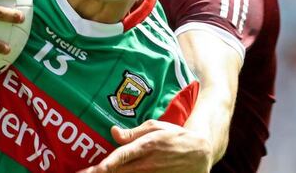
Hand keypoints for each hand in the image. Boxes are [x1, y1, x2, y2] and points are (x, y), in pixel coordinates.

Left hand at [77, 120, 212, 172]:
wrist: (200, 153)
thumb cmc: (175, 136)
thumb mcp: (155, 127)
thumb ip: (133, 132)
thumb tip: (113, 132)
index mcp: (146, 147)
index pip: (123, 156)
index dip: (108, 164)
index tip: (95, 169)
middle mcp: (147, 164)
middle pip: (119, 172)